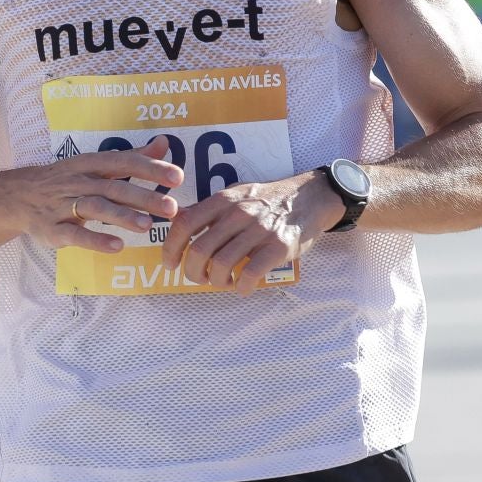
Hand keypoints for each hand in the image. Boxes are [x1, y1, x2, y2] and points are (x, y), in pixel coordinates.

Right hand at [6, 136, 183, 253]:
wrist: (17, 197)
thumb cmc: (67, 180)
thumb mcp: (96, 164)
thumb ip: (131, 157)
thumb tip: (164, 143)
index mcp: (90, 163)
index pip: (124, 162)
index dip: (150, 168)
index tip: (177, 176)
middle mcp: (78, 181)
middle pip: (114, 187)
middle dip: (143, 197)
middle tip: (171, 208)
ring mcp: (63, 205)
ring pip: (95, 208)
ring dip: (122, 217)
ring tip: (147, 226)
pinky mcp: (52, 229)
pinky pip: (73, 234)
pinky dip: (95, 240)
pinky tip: (117, 246)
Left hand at [163, 172, 345, 296]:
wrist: (311, 198)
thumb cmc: (268, 200)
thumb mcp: (237, 194)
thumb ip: (210, 210)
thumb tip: (179, 224)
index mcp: (224, 200)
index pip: (184, 224)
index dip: (170, 248)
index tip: (171, 265)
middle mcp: (238, 213)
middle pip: (199, 250)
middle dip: (193, 272)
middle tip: (200, 278)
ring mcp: (259, 230)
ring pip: (221, 265)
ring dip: (217, 281)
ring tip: (224, 281)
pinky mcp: (278, 247)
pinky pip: (250, 274)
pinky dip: (241, 287)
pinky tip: (243, 286)